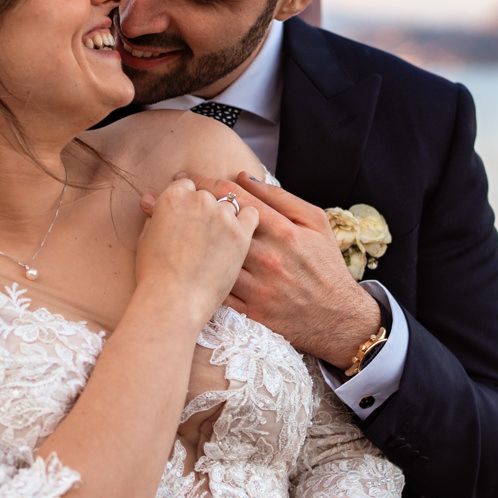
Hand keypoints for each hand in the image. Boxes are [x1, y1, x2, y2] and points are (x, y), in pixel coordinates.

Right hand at [133, 176, 258, 324]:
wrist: (175, 299)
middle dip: (204, 210)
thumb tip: (152, 202)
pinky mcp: (241, 234)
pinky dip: (246, 221)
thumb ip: (156, 215)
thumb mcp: (146, 238)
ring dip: (225, 216)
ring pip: (229, 205)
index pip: (186, 185)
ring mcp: (223, 216)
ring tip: (219, 237)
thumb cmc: (155, 274)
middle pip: (208, 195)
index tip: (188, 211)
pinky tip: (239, 234)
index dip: (186, 199)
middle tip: (201, 230)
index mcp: (174, 196)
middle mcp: (200, 200)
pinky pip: (251, 215)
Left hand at [153, 172, 379, 367]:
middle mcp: (268, 258)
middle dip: (187, 209)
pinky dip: (196, 277)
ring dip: (184, 241)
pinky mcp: (251, 311)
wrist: (338, 319)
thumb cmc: (326, 266)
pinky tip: (177, 264)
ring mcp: (258, 287)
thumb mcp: (315, 223)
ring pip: (212, 259)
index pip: (236, 199)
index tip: (186, 179)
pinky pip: (217, 291)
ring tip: (159, 227)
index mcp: (283, 232)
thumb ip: (281, 199)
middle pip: (217, 226)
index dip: (206, 184)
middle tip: (161, 197)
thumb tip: (244, 178)